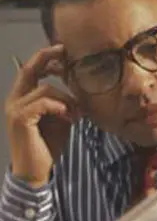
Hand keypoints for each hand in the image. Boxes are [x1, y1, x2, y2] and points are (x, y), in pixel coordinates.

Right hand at [4, 44, 80, 187]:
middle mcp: (16, 100)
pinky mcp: (20, 118)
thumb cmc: (48, 144)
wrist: (36, 171)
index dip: (46, 58)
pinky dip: (60, 106)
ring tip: (77, 114)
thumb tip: (77, 90)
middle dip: (47, 56)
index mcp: (24, 98)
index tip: (64, 50)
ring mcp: (15, 108)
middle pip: (29, 70)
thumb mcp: (60, 119)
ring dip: (67, 99)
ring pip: (45, 89)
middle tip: (64, 50)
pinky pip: (43, 102)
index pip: (32, 71)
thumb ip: (63, 102)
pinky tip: (69, 117)